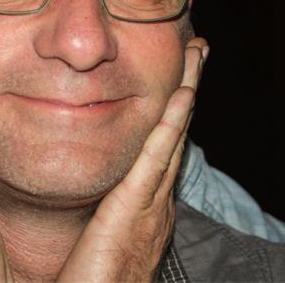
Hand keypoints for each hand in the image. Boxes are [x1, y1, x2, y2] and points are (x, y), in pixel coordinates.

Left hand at [58, 37, 208, 282]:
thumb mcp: (99, 236)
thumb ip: (102, 209)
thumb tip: (86, 180)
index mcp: (144, 203)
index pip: (160, 144)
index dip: (172, 106)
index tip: (178, 72)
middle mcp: (155, 198)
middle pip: (175, 131)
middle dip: (187, 86)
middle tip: (197, 48)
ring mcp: (152, 203)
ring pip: (172, 134)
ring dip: (185, 92)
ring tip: (196, 55)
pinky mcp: (136, 209)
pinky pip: (156, 158)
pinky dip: (170, 125)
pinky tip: (181, 96)